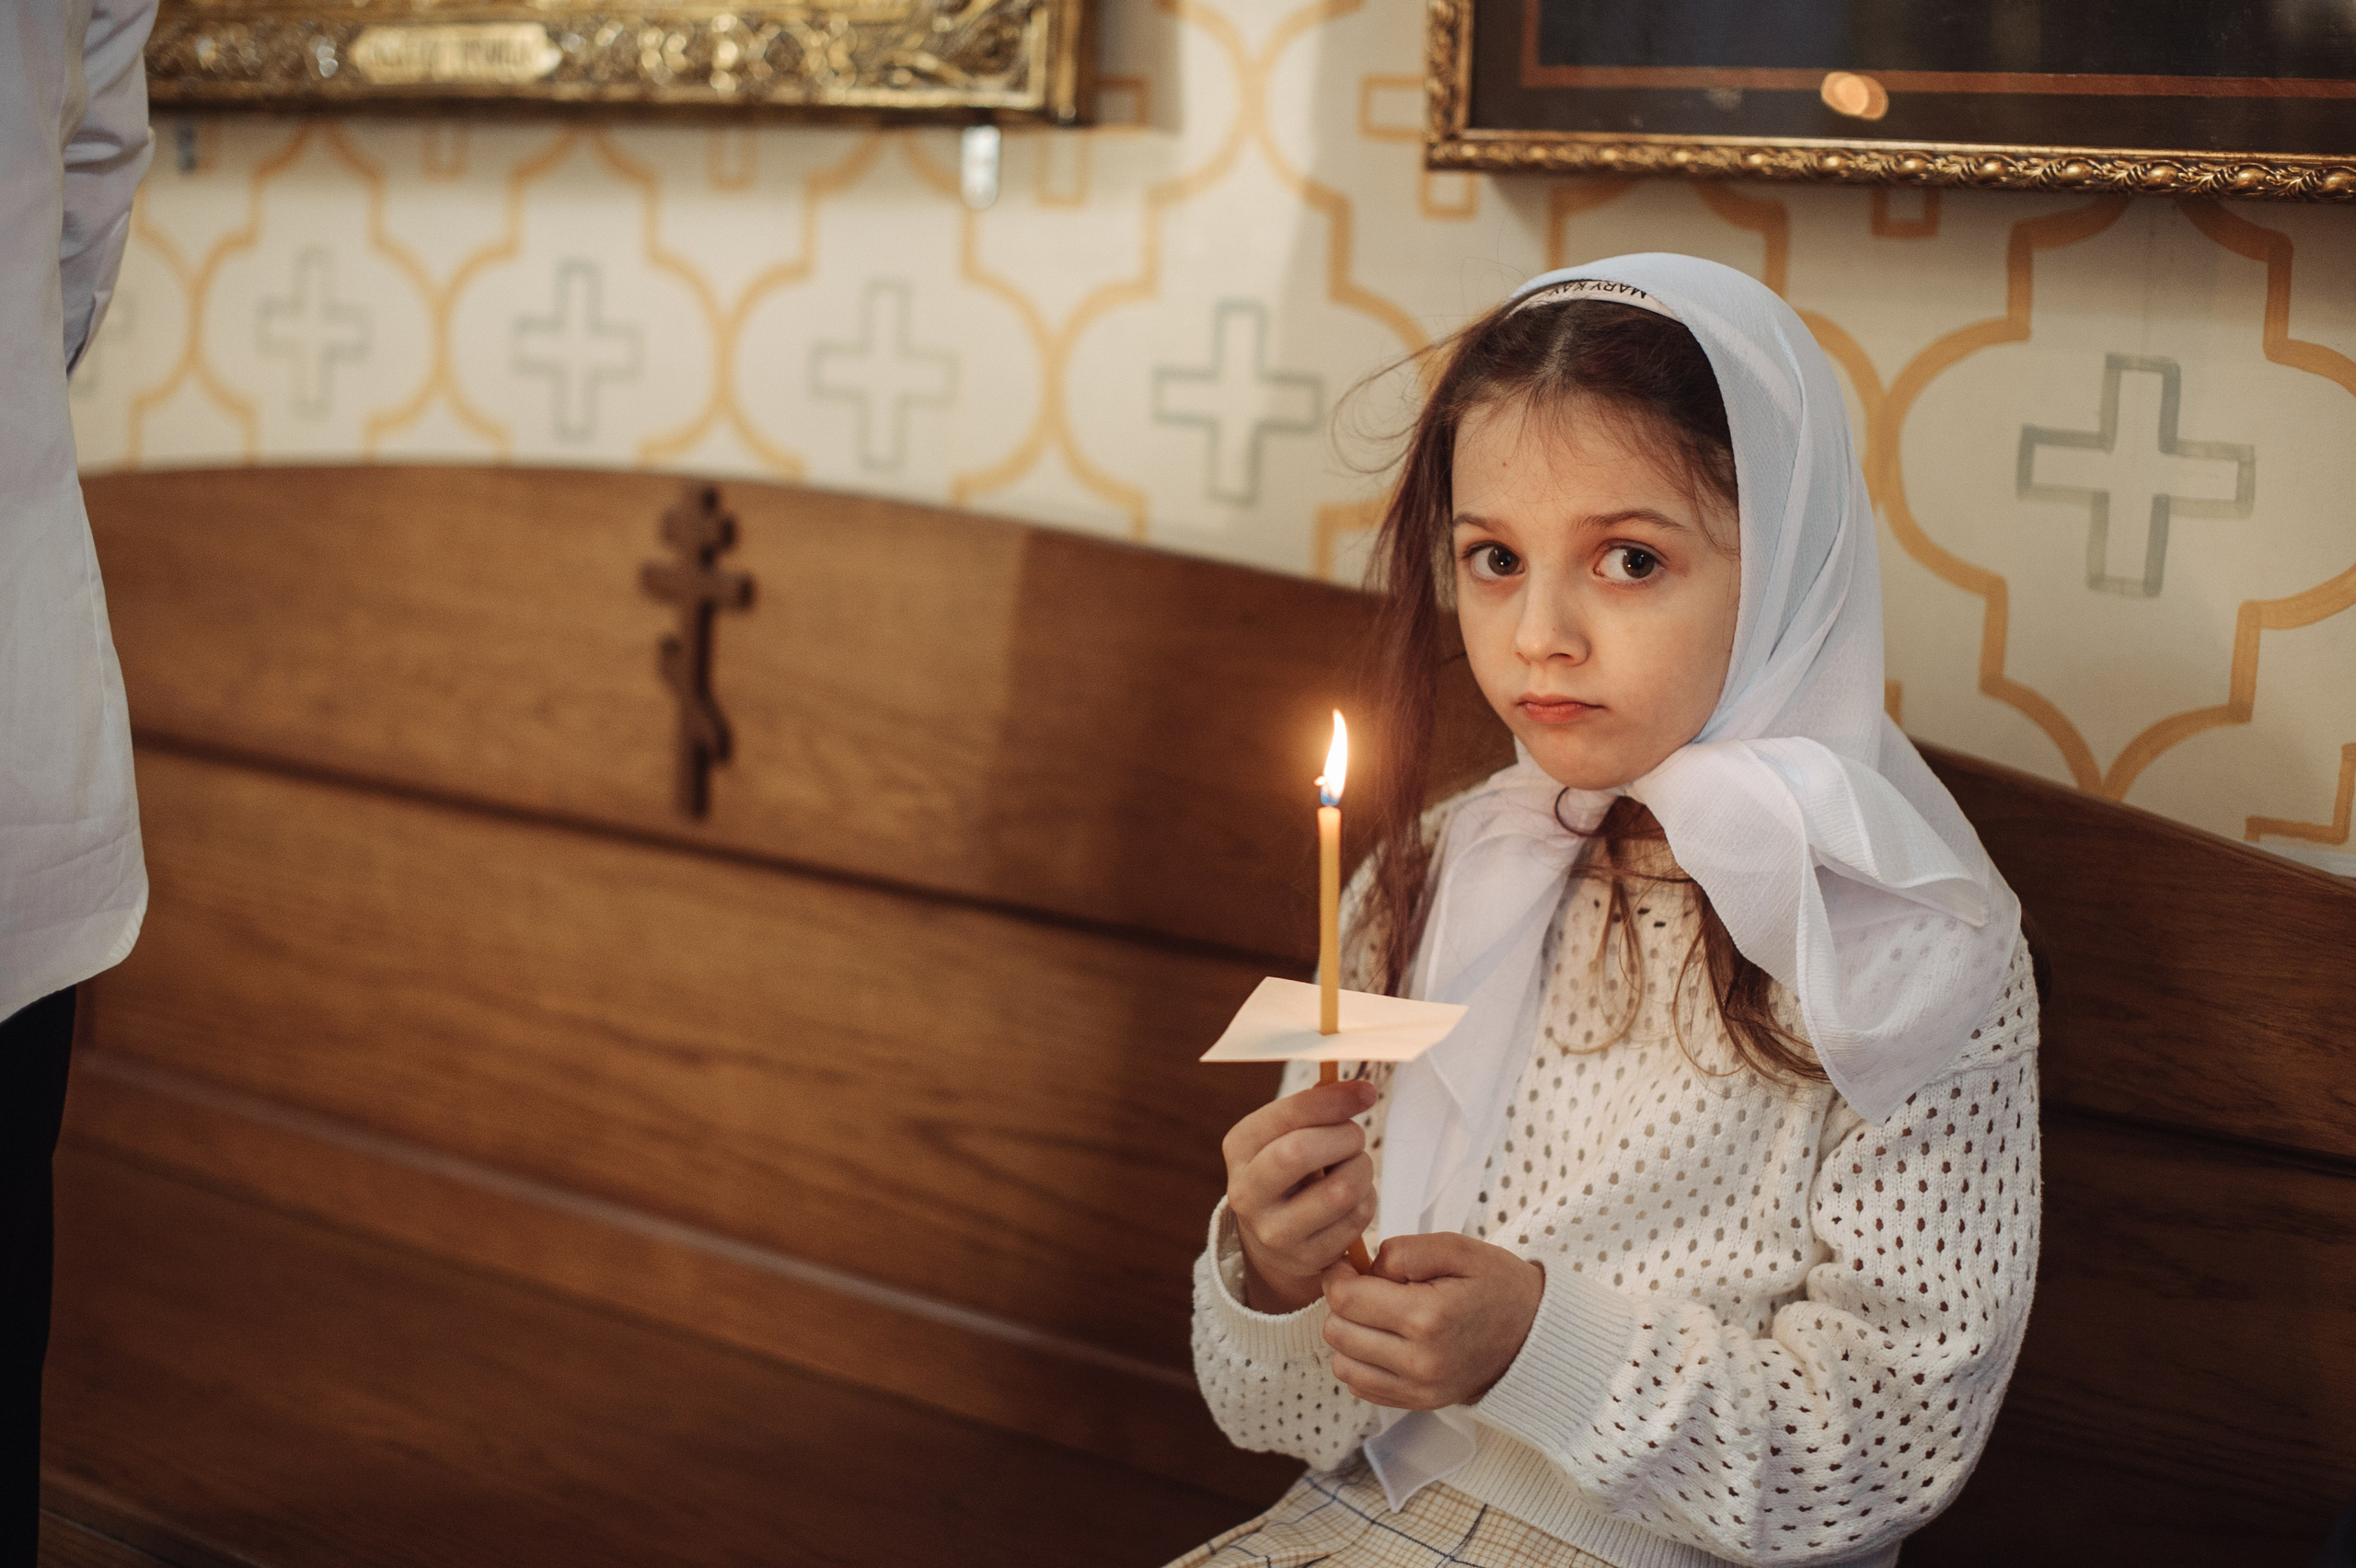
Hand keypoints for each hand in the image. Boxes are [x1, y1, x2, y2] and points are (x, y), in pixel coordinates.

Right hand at [1222, 1078, 1378, 1313]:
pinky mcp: (1306, 1258)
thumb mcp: (1285, 1135)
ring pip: (1339, 1190)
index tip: (1365, 1092)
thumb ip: (1314, 1109)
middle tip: (1354, 1138)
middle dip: (1344, 1137)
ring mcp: (1274, 1231)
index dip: (1330, 1100)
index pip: (1285, 1116)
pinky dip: (1367, 1201)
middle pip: (1300, 1152)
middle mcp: (1246, 1192)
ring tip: (1355, 1167)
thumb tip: (1358, 1090)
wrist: (1274, 1240)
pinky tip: (1354, 1198)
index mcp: (1239, 1147)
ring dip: (1361, 1170)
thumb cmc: (1290, 1171)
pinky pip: (1356, 1219)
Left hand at [1319, 1232, 1544, 1408]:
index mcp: (1427, 1317)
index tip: (1350, 1265)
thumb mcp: (1458, 1248)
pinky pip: (1360, 1386)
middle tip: (1367, 1287)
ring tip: (1376, 1315)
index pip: (1345, 1299)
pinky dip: (1362, 1362)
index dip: (1338, 1275)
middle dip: (1343, 1304)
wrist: (1533, 1336)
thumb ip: (1404, 1251)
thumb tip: (1365, 1269)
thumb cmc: (1496, 1285)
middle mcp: (1419, 1361)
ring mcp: (1418, 1389)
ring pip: (1342, 1363)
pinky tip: (1385, 1340)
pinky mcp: (1418, 1404)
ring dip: (1349, 1335)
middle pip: (1337, 1332)